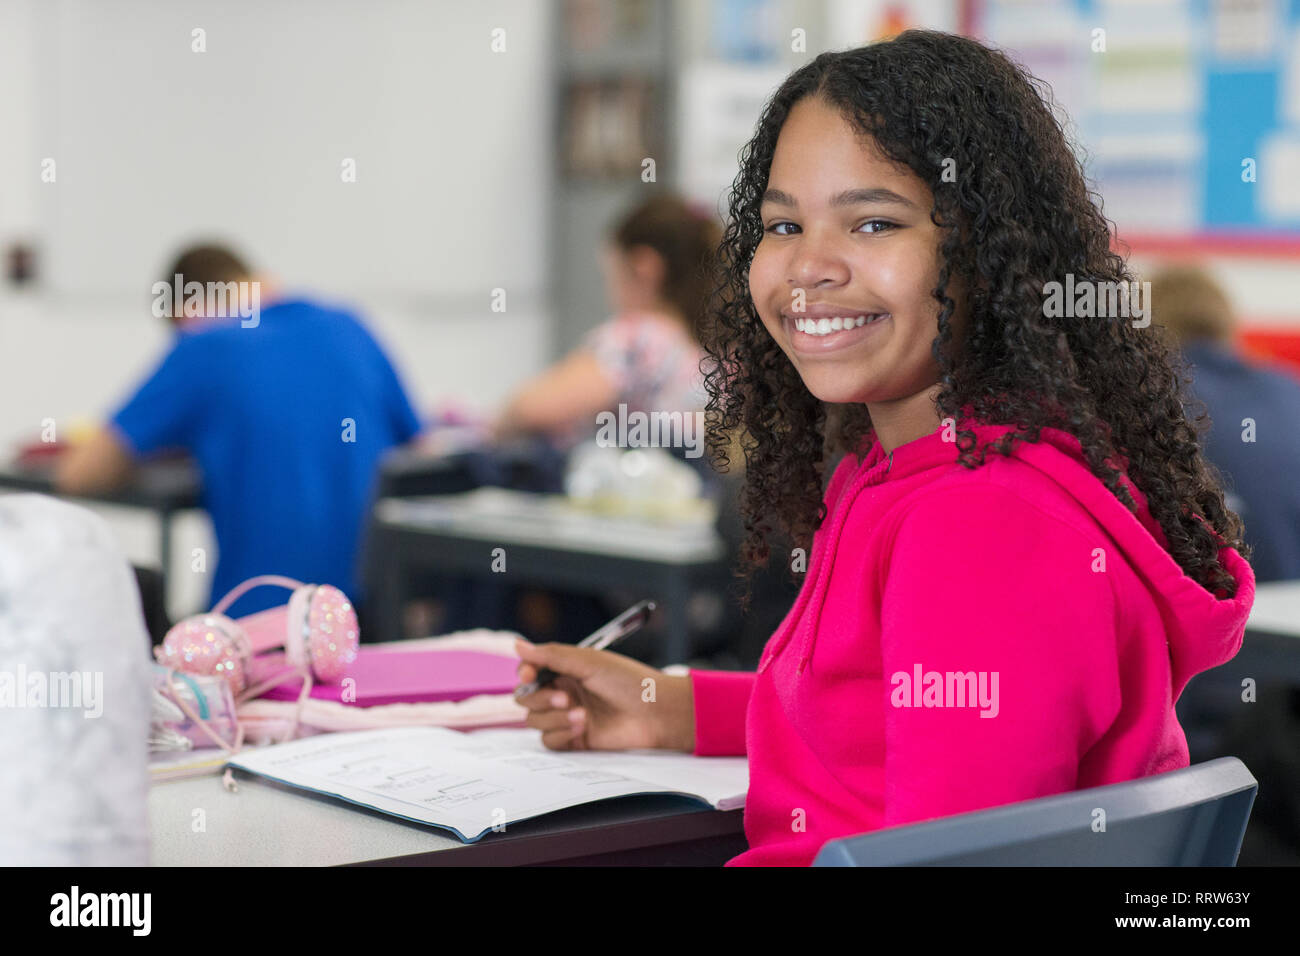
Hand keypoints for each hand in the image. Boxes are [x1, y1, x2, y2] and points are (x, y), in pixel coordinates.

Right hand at [513, 639, 694, 751]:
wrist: (655, 712)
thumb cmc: (628, 681)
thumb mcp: (588, 661)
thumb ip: (551, 655)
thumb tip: (517, 645)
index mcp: (566, 670)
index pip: (530, 671)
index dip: (525, 673)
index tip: (529, 675)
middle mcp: (564, 692)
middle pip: (527, 698)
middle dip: (541, 698)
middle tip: (566, 698)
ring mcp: (568, 716)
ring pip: (535, 720)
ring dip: (554, 717)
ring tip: (582, 715)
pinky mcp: (574, 739)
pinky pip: (549, 740)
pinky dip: (561, 734)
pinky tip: (582, 727)